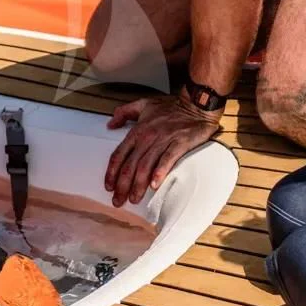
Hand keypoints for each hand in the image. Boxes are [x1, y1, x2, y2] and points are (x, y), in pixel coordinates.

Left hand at [104, 92, 221, 206]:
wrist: (196, 103)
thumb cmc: (171, 106)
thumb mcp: (143, 104)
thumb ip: (124, 112)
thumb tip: (110, 124)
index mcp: (138, 130)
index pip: (119, 154)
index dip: (112, 172)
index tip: (108, 187)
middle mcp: (147, 137)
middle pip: (130, 165)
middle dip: (122, 186)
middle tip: (118, 201)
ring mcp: (163, 140)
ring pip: (146, 166)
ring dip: (138, 185)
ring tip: (134, 199)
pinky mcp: (179, 143)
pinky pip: (167, 160)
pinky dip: (160, 173)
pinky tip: (155, 186)